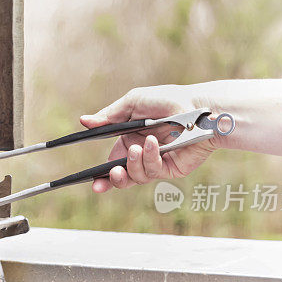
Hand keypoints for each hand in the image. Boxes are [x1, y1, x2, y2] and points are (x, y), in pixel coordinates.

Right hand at [80, 85, 226, 192]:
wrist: (198, 109)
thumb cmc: (168, 101)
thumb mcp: (133, 103)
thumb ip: (108, 116)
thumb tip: (83, 121)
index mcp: (130, 139)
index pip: (112, 161)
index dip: (101, 173)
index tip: (91, 180)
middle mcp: (142, 153)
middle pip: (122, 176)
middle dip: (112, 180)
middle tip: (108, 178)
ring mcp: (156, 162)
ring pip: (135, 176)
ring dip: (132, 164)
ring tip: (136, 149)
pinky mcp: (171, 168)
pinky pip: (152, 171)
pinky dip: (149, 158)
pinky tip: (152, 144)